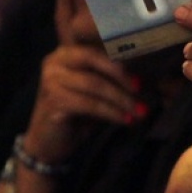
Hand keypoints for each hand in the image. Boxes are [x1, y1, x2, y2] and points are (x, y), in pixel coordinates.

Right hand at [24, 43, 140, 163]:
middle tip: (141, 90)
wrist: (48, 143)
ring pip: (95, 84)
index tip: (141, 76)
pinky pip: (90, 104)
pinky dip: (111, 112)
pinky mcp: (53, 101)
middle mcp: (54, 61)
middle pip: (94, 59)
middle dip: (121, 76)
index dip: (120, 60)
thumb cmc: (76, 114)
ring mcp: (51, 80)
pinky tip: (125, 120)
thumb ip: (110, 78)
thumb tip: (143, 75)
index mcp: (65, 53)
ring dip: (121, 99)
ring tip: (140, 111)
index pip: (96, 48)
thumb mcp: (95, 92)